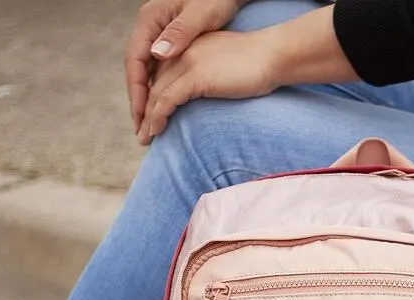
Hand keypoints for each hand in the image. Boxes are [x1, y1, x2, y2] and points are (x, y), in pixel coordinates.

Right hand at [125, 0, 244, 133]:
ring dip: (147, 100)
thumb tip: (157, 55)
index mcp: (150, 20)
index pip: (134, 61)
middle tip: (141, 130)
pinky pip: (159, 71)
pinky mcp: (172, 43)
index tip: (142, 116)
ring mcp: (160, 36)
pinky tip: (164, 110)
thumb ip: (179, 32)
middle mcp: (150, 28)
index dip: (137, 91)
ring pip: (146, 73)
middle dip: (139, 102)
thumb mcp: (200, 13)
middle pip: (136, 71)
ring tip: (149, 126)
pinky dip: (159, 91)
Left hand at [138, 30, 276, 144]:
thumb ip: (207, 75)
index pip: (159, 74)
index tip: (148, 117)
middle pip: (152, 84)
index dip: (150, 97)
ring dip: (147, 119)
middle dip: (143, 111)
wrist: (271, 56)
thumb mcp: (223, 67)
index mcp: (186, 47)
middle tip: (142, 133)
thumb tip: (204, 92)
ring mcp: (186, 63)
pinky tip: (156, 131)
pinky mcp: (194, 76)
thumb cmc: (256, 66)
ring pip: (155, 94)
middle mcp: (180, 51)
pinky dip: (157, 117)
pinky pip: (167, 100)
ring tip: (145, 138)